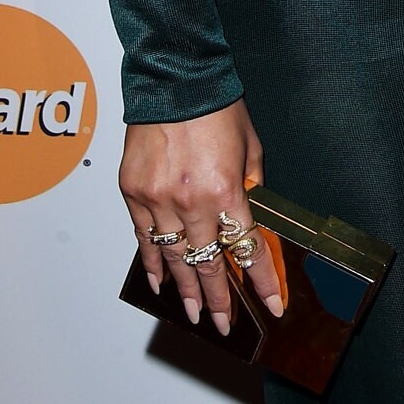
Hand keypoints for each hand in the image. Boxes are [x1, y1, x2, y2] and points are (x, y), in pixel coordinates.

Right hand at [119, 98, 283, 332]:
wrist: (175, 79)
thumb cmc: (217, 107)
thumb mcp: (251, 147)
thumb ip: (251, 186)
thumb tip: (251, 215)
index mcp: (225, 190)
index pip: (247, 248)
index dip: (261, 280)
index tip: (271, 304)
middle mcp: (189, 202)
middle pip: (207, 262)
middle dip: (219, 298)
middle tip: (223, 323)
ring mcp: (157, 200)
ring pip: (172, 258)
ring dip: (185, 289)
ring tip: (192, 313)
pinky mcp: (133, 192)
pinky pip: (143, 238)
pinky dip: (152, 262)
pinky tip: (160, 281)